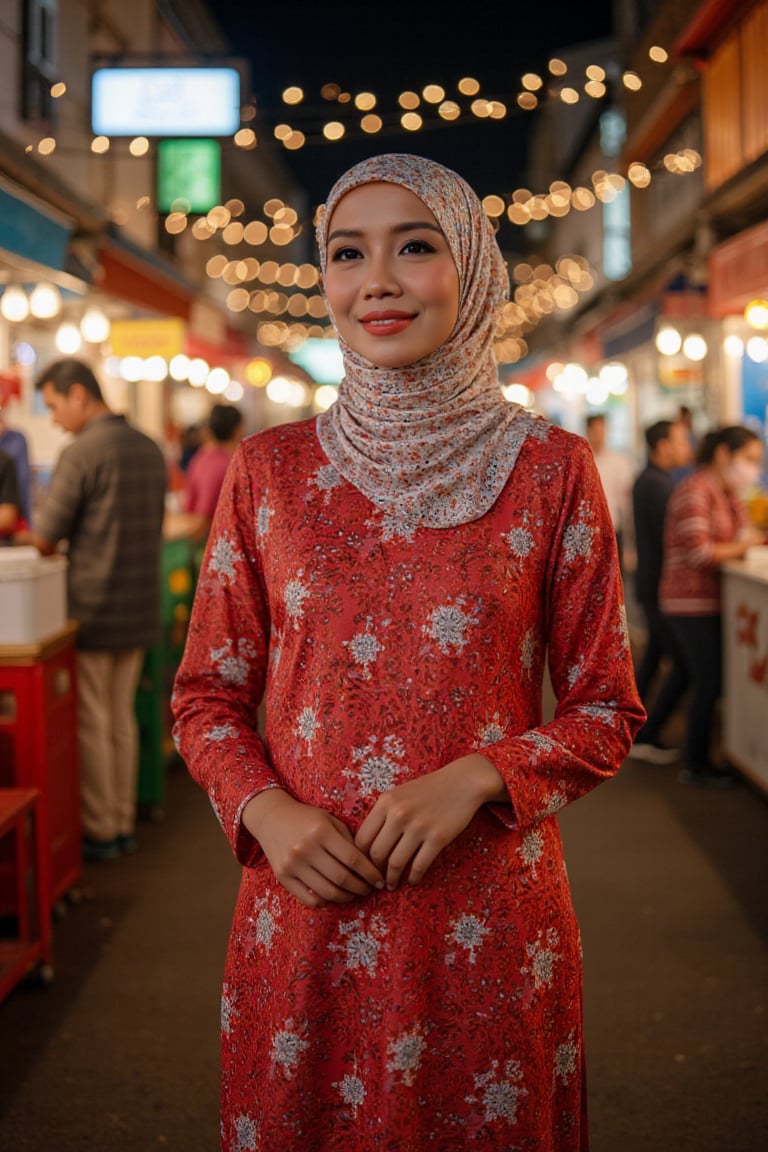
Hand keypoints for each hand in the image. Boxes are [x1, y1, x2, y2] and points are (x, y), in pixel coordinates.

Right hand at [242, 789, 384, 908]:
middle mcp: (306, 849)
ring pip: (327, 892)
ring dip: (347, 897)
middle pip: (342, 878)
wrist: (272, 818)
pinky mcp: (283, 878)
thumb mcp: (330, 821)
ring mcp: (292, 865)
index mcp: (321, 832)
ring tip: (355, 894)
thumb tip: (370, 866)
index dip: (370, 873)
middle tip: (370, 889)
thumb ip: (348, 841)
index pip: (353, 859)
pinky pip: (309, 900)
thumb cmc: (307, 818)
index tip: (380, 880)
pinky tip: (335, 896)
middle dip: (361, 887)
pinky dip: (326, 902)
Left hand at [355, 754, 506, 891]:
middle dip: (374, 872)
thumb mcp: (399, 794)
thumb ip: (383, 814)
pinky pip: (419, 866)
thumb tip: (367, 845)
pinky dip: (413, 878)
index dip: (360, 858)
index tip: (365, 867)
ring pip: (396, 863)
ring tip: (392, 885)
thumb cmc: (429, 789)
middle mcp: (399, 814)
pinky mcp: (438, 837)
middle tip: (377, 881)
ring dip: (392, 879)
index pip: (363, 838)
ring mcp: (419, 826)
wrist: (463, 781)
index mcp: (386, 802)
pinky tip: (412, 882)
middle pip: (376, 854)